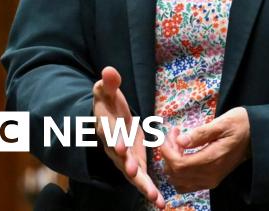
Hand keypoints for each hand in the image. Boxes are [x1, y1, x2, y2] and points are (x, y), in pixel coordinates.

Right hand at [93, 66, 164, 208]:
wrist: (107, 118)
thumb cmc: (108, 102)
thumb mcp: (107, 91)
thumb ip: (109, 83)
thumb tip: (109, 70)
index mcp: (106, 128)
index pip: (109, 134)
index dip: (114, 139)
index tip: (119, 145)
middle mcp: (113, 147)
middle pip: (119, 158)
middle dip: (127, 165)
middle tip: (133, 172)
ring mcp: (123, 159)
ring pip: (132, 174)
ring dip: (143, 186)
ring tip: (155, 197)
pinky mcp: (134, 164)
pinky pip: (142, 180)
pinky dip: (150, 191)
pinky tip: (161, 203)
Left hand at [158, 106, 250, 193]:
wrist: (256, 136)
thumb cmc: (240, 125)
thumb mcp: (222, 123)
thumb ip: (200, 133)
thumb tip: (180, 141)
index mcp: (213, 159)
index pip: (179, 164)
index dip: (167, 152)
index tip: (169, 135)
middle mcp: (210, 175)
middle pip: (176, 174)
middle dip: (168, 155)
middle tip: (174, 136)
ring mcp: (210, 180)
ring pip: (178, 181)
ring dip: (172, 164)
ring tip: (178, 145)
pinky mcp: (211, 181)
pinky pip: (186, 185)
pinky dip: (178, 173)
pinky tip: (183, 157)